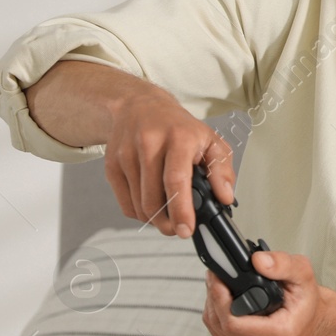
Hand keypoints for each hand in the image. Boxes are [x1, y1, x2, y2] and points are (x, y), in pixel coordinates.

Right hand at [104, 87, 235, 238]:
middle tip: (179, 229)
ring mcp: (126, 155)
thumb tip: (225, 197)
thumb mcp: (211, 141)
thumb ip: (222, 170)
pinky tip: (151, 206)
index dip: (181, 209)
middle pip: (153, 198)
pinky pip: (125, 203)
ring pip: (138, 204)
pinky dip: (139, 213)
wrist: (141, 106)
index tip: (186, 229)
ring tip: (168, 217)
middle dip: (167, 222)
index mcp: (178, 138)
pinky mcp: (111, 165)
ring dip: (154, 219)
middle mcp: (149, 144)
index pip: (176, 179)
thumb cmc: (178, 127)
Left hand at [202, 251, 326, 335]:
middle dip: (214, 299)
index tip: (217, 278)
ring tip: (220, 288)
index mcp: (282, 335)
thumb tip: (258, 261)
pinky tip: (225, 306)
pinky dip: (217, 320)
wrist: (314, 323)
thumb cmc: (308, 302)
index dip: (220, 299)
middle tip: (216, 277)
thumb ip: (283, 264)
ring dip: (213, 308)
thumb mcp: (303, 274)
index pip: (233, 324)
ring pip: (217, 333)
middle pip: (222, 327)